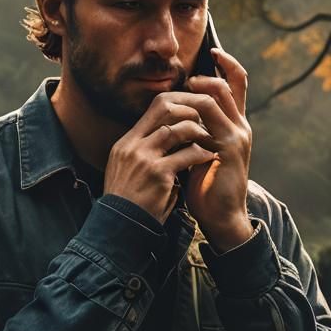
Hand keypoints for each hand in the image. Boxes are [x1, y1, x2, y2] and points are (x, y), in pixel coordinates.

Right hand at [104, 94, 217, 223]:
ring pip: (177, 129)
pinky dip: (201, 153)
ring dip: (198, 131)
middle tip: (205, 119)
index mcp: (126, 142)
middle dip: (189, 109)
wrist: (121, 227)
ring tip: (209, 138)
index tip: (195, 110)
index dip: (179, 104)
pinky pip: (187, 154)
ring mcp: (144, 158)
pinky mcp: (158, 174)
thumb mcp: (127, 169)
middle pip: (164, 108)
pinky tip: (209, 157)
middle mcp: (133, 145)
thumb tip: (169, 134)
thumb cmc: (130, 201)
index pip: (154, 107)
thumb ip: (145, 151)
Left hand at [182, 47, 253, 250]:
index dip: (228, 63)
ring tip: (182, 92)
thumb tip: (176, 107)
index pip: (238, 84)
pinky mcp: (229, 147)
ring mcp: (237, 135)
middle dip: (208, 73)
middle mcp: (241, 126)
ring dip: (197, 89)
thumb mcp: (202, 148)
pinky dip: (192, 111)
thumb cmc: (207, 184)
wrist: (221, 216)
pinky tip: (179, 115)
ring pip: (218, 96)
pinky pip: (209, 118)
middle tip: (189, 77)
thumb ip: (197, 128)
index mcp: (236, 124)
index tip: (213, 50)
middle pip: (231, 83)